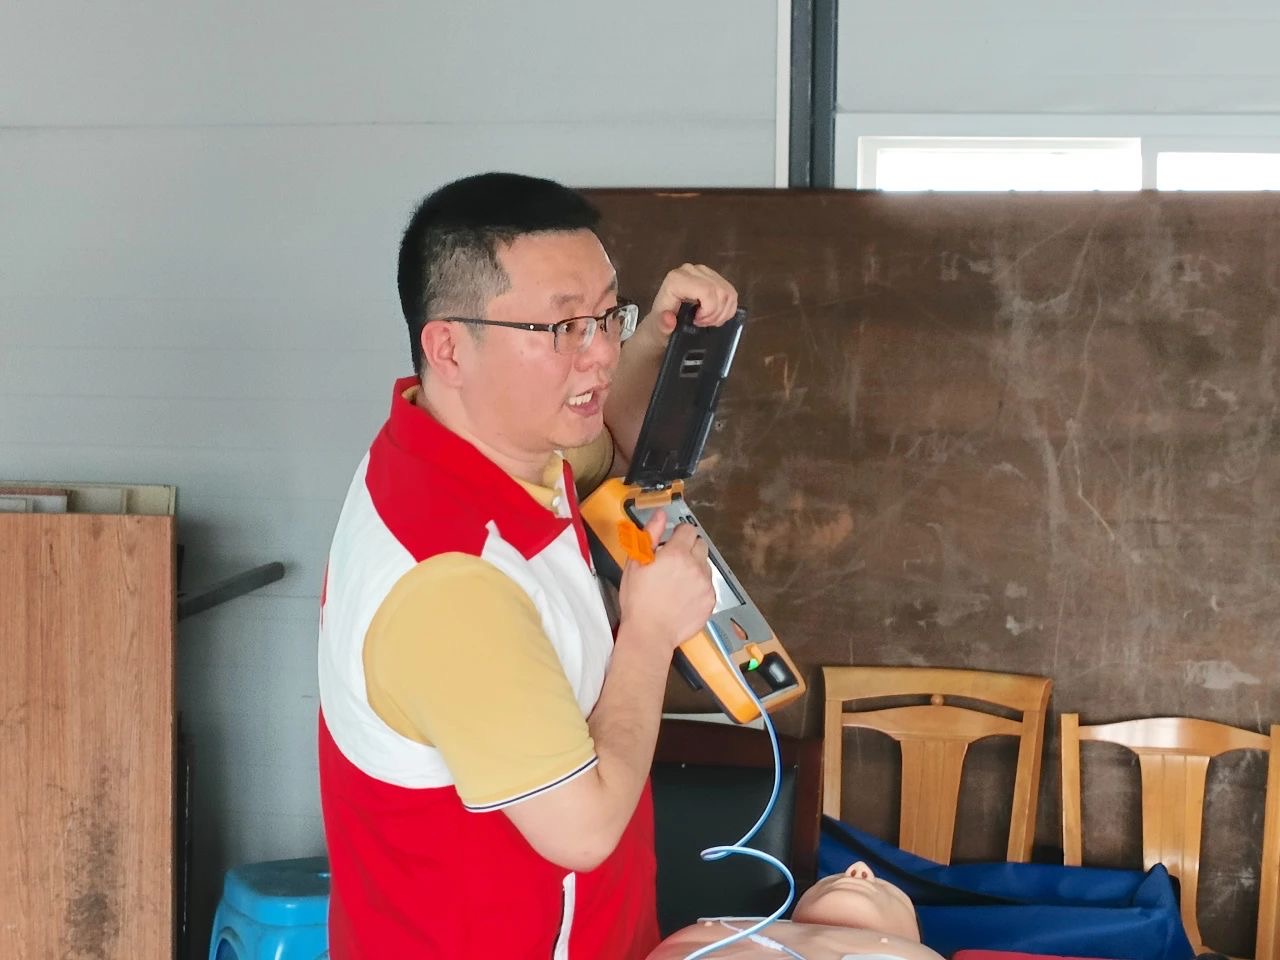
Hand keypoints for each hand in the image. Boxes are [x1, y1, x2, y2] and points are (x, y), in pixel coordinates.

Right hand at [617, 510, 715, 653]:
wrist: (649, 633)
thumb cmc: (638, 599)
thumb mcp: (636, 563)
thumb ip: (651, 534)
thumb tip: (661, 514)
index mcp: (677, 553)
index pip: (688, 530)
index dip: (678, 535)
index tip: (670, 545)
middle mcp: (696, 566)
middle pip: (700, 545)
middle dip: (689, 549)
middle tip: (673, 564)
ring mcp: (706, 584)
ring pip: (706, 565)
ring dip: (695, 568)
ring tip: (677, 583)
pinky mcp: (711, 600)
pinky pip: (709, 585)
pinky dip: (699, 587)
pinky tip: (683, 597)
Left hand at [638, 263, 738, 346]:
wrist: (663, 320)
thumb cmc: (661, 325)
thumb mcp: (659, 330)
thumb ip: (662, 325)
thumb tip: (668, 319)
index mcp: (676, 279)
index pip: (707, 291)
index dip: (709, 310)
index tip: (697, 322)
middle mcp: (690, 270)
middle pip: (719, 291)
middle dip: (716, 313)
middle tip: (703, 324)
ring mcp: (703, 271)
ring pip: (728, 292)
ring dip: (723, 312)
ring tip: (708, 321)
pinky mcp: (713, 276)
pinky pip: (731, 292)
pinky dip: (728, 308)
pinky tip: (716, 315)